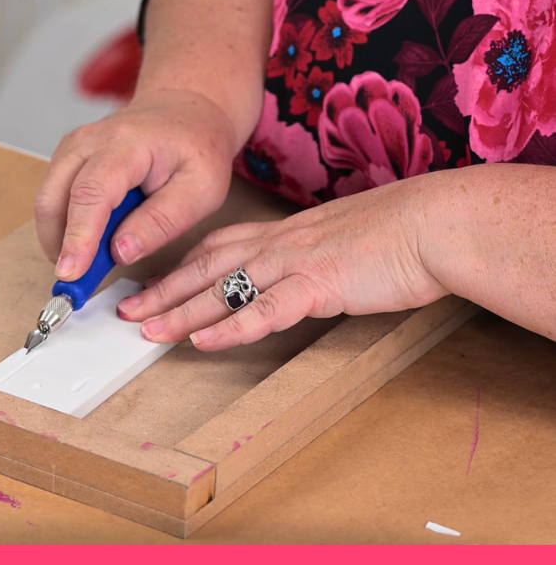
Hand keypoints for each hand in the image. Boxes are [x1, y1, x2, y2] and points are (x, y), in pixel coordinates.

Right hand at [34, 89, 237, 280]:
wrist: (185, 111)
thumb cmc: (197, 150)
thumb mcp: (201, 190)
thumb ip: (162, 221)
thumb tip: (120, 252)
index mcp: (127, 144)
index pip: (90, 194)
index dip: (78, 238)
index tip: (70, 274)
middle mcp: (88, 141)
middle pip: (54, 199)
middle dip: (59, 246)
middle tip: (76, 285)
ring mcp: (72, 148)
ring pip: (47, 202)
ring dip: (59, 239)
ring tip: (88, 266)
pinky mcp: (66, 160)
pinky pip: (53, 199)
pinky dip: (64, 228)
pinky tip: (88, 244)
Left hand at [116, 174, 450, 350]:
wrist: (436, 222)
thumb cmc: (396, 234)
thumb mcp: (338, 242)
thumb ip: (308, 260)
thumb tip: (294, 280)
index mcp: (283, 233)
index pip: (216, 250)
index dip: (178, 269)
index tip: (150, 286)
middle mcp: (279, 244)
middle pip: (205, 268)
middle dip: (162, 291)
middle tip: (128, 312)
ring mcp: (295, 262)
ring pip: (223, 289)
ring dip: (181, 311)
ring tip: (147, 332)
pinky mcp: (318, 284)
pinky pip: (265, 310)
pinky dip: (231, 327)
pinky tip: (203, 342)